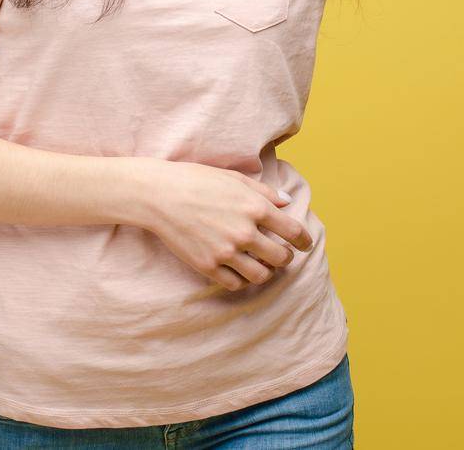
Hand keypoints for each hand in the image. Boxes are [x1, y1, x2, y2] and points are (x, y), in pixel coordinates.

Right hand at [133, 159, 313, 291]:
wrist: (159, 195)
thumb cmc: (196, 180)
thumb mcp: (234, 179)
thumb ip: (264, 192)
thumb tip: (287, 203)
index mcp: (255, 207)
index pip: (293, 231)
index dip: (304, 240)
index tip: (305, 244)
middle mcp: (244, 232)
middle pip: (281, 258)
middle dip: (285, 257)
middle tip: (282, 255)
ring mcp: (226, 252)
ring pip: (261, 275)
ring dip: (266, 272)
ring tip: (262, 265)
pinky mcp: (208, 266)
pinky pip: (236, 283)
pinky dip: (242, 279)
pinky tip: (239, 270)